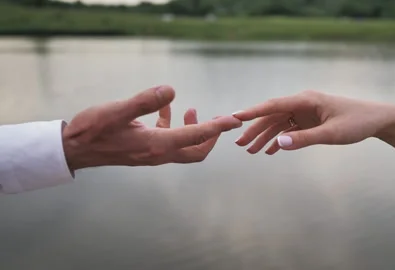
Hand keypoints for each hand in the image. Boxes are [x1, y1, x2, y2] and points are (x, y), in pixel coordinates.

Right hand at [62, 85, 241, 170]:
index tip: (234, 120)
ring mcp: (152, 153)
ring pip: (184, 146)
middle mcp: (158, 153)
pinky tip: (164, 107)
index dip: (217, 128)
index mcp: (156, 145)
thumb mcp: (117, 111)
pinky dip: (171, 124)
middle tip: (220, 120)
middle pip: (196, 151)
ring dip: (193, 129)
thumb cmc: (93, 130)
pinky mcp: (145, 149)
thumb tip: (171, 90)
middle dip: (212, 136)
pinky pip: (166, 138)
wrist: (75, 149)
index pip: (195, 137)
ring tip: (193, 109)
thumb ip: (144, 101)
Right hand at [233, 90, 394, 153]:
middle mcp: (302, 104)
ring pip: (279, 124)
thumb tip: (278, 144)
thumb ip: (304, 139)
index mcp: (305, 100)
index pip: (273, 105)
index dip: (252, 112)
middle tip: (239, 145)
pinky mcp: (310, 121)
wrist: (378, 120)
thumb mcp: (331, 134)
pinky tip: (271, 151)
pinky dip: (280, 140)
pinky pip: (290, 130)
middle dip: (255, 130)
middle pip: (272, 117)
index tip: (234, 117)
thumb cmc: (357, 123)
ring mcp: (305, 113)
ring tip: (251, 151)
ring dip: (265, 137)